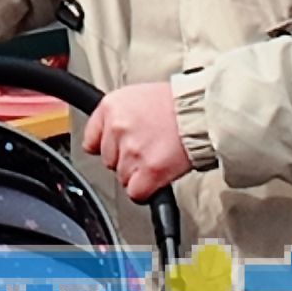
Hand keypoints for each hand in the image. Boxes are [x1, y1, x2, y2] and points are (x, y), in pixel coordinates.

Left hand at [78, 80, 191, 199]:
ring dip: (139, 173)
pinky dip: (146, 190)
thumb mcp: (136, 97)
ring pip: (122, 177)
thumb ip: (116, 116)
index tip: (118, 149)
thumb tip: (104, 136)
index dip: (107, 147)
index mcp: (110, 107)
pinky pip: (136, 192)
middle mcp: (118, 128)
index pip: (90, 141)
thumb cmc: (174, 104)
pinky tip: (157, 175)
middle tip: (147, 148)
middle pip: (108, 161)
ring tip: (157, 155)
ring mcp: (132, 150)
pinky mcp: (149, 170)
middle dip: (126, 159)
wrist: (201, 111)